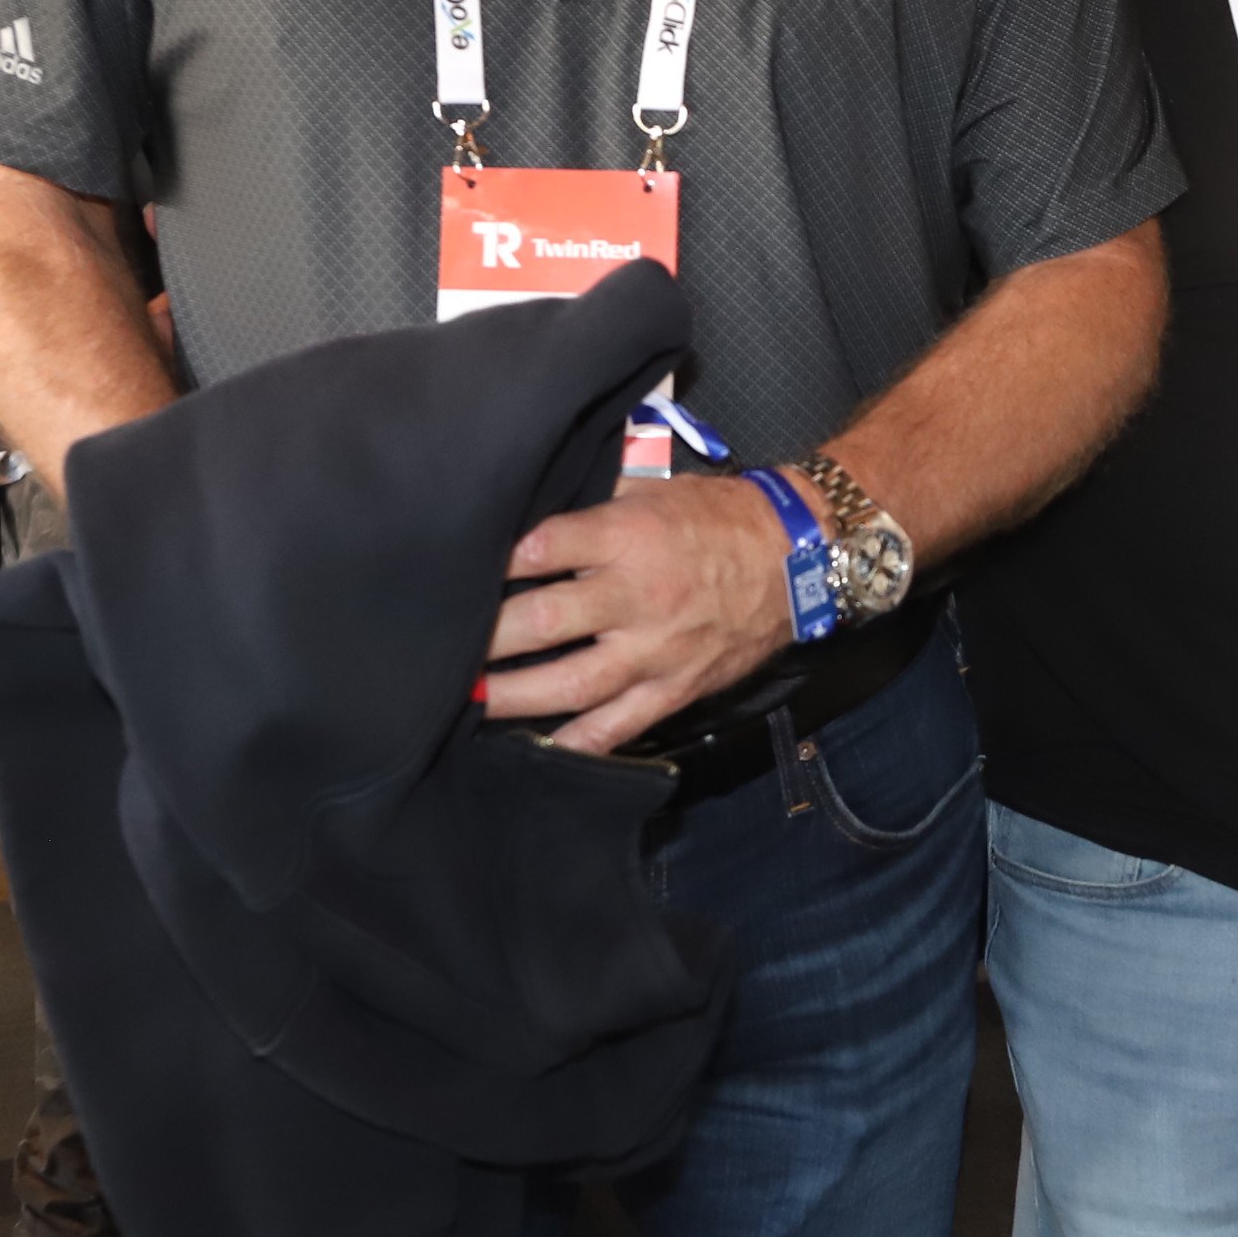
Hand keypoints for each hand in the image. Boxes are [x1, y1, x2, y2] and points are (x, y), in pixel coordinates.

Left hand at [485, 474, 799, 756]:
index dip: (496, 561)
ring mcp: (655, 650)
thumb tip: (530, 507)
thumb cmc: (719, 518)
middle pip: (542, 620)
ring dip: (512, 696)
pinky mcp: (673, 689)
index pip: (543, 547)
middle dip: (486, 637)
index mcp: (630, 536)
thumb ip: (593, 502)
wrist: (797, 559)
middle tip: (439, 645)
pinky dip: (575, 742)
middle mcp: (638, 596)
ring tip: (468, 700)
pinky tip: (535, 747)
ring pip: (570, 684)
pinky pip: (617, 726)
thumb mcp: (655, 489)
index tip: (454, 570)